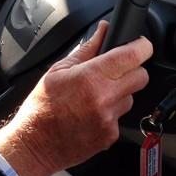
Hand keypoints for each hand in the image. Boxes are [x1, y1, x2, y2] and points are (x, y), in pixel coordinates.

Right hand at [0, 22, 152, 175]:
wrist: (34, 145)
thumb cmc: (42, 108)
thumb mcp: (58, 70)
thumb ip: (86, 49)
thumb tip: (102, 31)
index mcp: (91, 77)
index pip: (133, 56)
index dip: (141, 46)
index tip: (140, 45)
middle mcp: (104, 98)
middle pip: (141, 77)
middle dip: (132, 70)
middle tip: (114, 72)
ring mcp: (109, 119)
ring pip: (131, 98)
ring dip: (119, 94)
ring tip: (94, 97)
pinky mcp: (110, 136)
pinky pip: (120, 117)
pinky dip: (110, 113)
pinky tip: (90, 114)